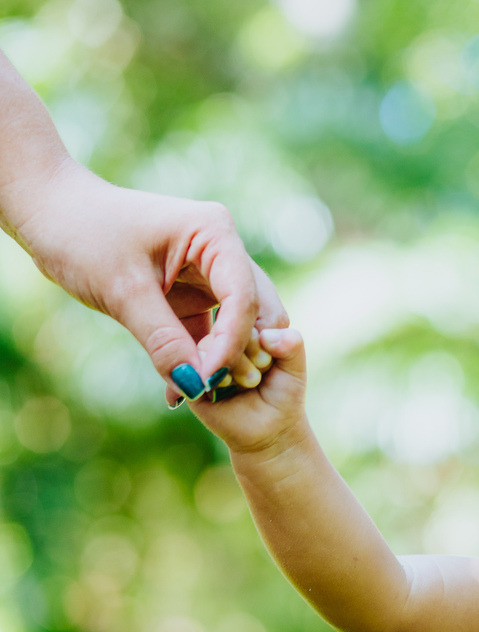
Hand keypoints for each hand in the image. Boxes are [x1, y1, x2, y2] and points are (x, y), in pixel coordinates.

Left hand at [15, 161, 287, 404]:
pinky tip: (181, 390)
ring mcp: (211, 273)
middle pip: (254, 311)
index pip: (242, 296)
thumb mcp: (123, 290)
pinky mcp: (194, 294)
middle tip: (217, 390)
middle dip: (240, 353)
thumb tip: (195, 386)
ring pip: (237, 326)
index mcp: (215, 233)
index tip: (208, 380)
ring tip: (200, 393)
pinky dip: (197, 360)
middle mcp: (223, 251)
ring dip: (223, 360)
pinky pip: (208, 333)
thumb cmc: (82, 235)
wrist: (49, 216)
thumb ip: (163, 339)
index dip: (232, 342)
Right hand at [187, 328, 307, 456]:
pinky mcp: (187, 373)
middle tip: (258, 377)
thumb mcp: (294, 365)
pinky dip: (219, 377)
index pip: (250, 311)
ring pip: (214, 342)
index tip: (271, 363)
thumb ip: (292, 343)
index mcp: (246, 326)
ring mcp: (202, 354)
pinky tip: (227, 389)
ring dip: (237, 366)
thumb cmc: (282, 393)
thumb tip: (270, 336)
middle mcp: (221, 336)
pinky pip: (198, 363)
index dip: (265, 338)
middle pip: (230, 323)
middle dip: (252, 353)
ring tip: (249, 383)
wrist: (267, 431)